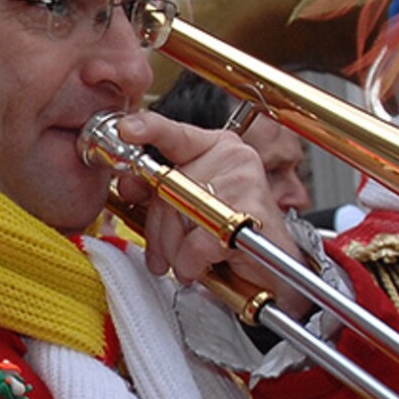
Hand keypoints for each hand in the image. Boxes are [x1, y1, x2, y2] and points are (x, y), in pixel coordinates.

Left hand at [112, 111, 309, 304]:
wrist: (271, 269)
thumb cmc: (229, 236)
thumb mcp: (184, 207)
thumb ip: (155, 191)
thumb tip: (127, 181)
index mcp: (215, 147)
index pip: (174, 133)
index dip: (148, 130)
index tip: (127, 129)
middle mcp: (232, 158)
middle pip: (166, 188)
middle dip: (158, 229)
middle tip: (165, 250)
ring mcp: (245, 182)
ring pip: (179, 216)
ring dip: (175, 251)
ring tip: (189, 259)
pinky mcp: (252, 213)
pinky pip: (198, 243)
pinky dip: (193, 262)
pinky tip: (205, 264)